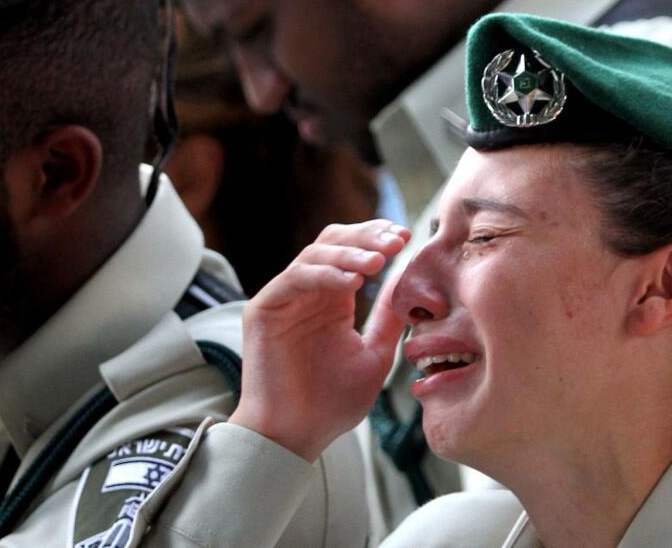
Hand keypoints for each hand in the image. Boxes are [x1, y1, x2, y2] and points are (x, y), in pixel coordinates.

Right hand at [230, 220, 410, 461]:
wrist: (295, 436)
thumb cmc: (332, 403)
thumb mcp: (374, 355)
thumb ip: (388, 320)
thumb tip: (408, 284)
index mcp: (332, 300)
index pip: (352, 250)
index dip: (377, 238)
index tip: (406, 238)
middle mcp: (306, 293)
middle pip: (332, 241)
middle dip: (365, 235)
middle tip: (394, 241)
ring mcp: (283, 299)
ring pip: (314, 254)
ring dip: (348, 253)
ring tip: (377, 262)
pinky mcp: (263, 310)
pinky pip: (293, 278)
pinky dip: (323, 274)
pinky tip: (352, 282)